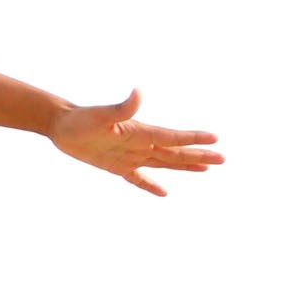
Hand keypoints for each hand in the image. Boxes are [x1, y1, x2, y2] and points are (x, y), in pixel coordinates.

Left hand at [50, 90, 223, 196]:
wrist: (62, 125)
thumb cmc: (80, 119)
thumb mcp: (101, 114)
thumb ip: (122, 106)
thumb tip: (138, 92)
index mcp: (140, 132)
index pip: (172, 137)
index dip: (193, 138)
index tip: (215, 139)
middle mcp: (140, 144)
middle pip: (175, 152)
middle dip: (199, 155)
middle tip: (223, 159)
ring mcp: (131, 156)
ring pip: (164, 163)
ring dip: (185, 166)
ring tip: (206, 169)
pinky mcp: (117, 166)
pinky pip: (139, 178)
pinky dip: (151, 186)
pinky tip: (164, 193)